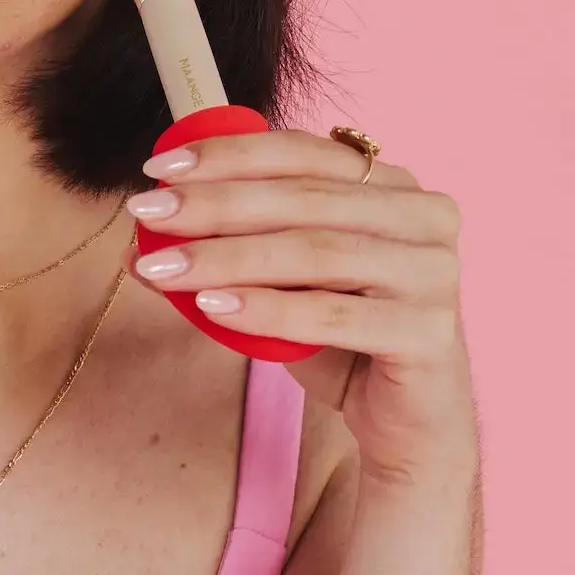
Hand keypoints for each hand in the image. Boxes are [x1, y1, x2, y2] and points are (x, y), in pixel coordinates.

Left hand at [126, 129, 477, 489]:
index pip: (300, 152)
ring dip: (226, 257)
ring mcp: (436, 273)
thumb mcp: (279, 282)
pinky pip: (332, 314)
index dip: (226, 155)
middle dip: (213, 204)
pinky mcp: (432, 333)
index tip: (158, 167)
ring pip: (313, 252)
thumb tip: (139, 238)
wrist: (406, 422)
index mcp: (390, 183)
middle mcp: (424, 216)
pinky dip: (266, 308)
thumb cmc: (339, 336)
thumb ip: (226, 249)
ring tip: (164, 267)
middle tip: (147, 213)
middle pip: (301, 198)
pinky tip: (212, 307)